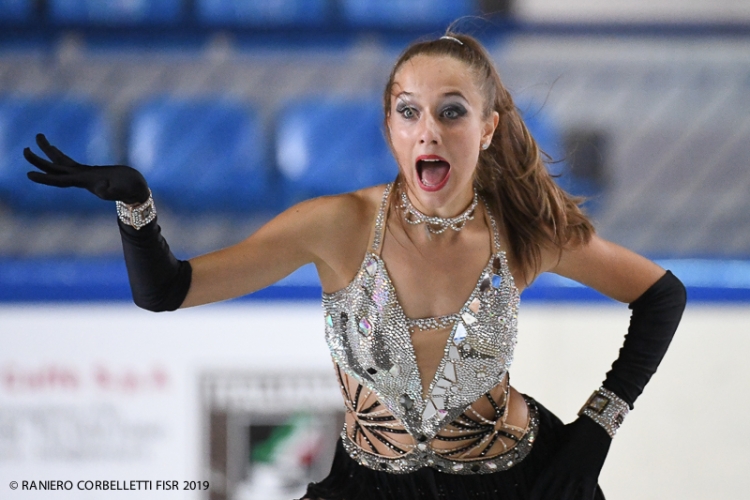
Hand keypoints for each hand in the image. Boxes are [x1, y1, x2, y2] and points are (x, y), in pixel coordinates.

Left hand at [24, 133, 149, 204]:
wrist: (137, 191)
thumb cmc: (132, 190)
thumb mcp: (123, 190)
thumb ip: (112, 191)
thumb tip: (102, 189)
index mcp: (86, 183)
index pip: (60, 181)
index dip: (45, 178)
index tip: (28, 175)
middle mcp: (81, 179)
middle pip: (55, 170)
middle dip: (39, 161)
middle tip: (25, 150)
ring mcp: (84, 175)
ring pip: (60, 164)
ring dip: (47, 153)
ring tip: (38, 138)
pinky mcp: (89, 172)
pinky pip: (69, 162)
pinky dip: (59, 155)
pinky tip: (54, 150)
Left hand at [530, 416, 610, 499]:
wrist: (595, 425)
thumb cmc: (574, 430)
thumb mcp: (558, 440)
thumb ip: (550, 449)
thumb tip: (538, 443)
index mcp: (553, 463)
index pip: (540, 485)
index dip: (534, 496)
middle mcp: (563, 472)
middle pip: (550, 496)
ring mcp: (577, 476)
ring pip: (565, 499)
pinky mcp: (591, 478)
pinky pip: (586, 497)